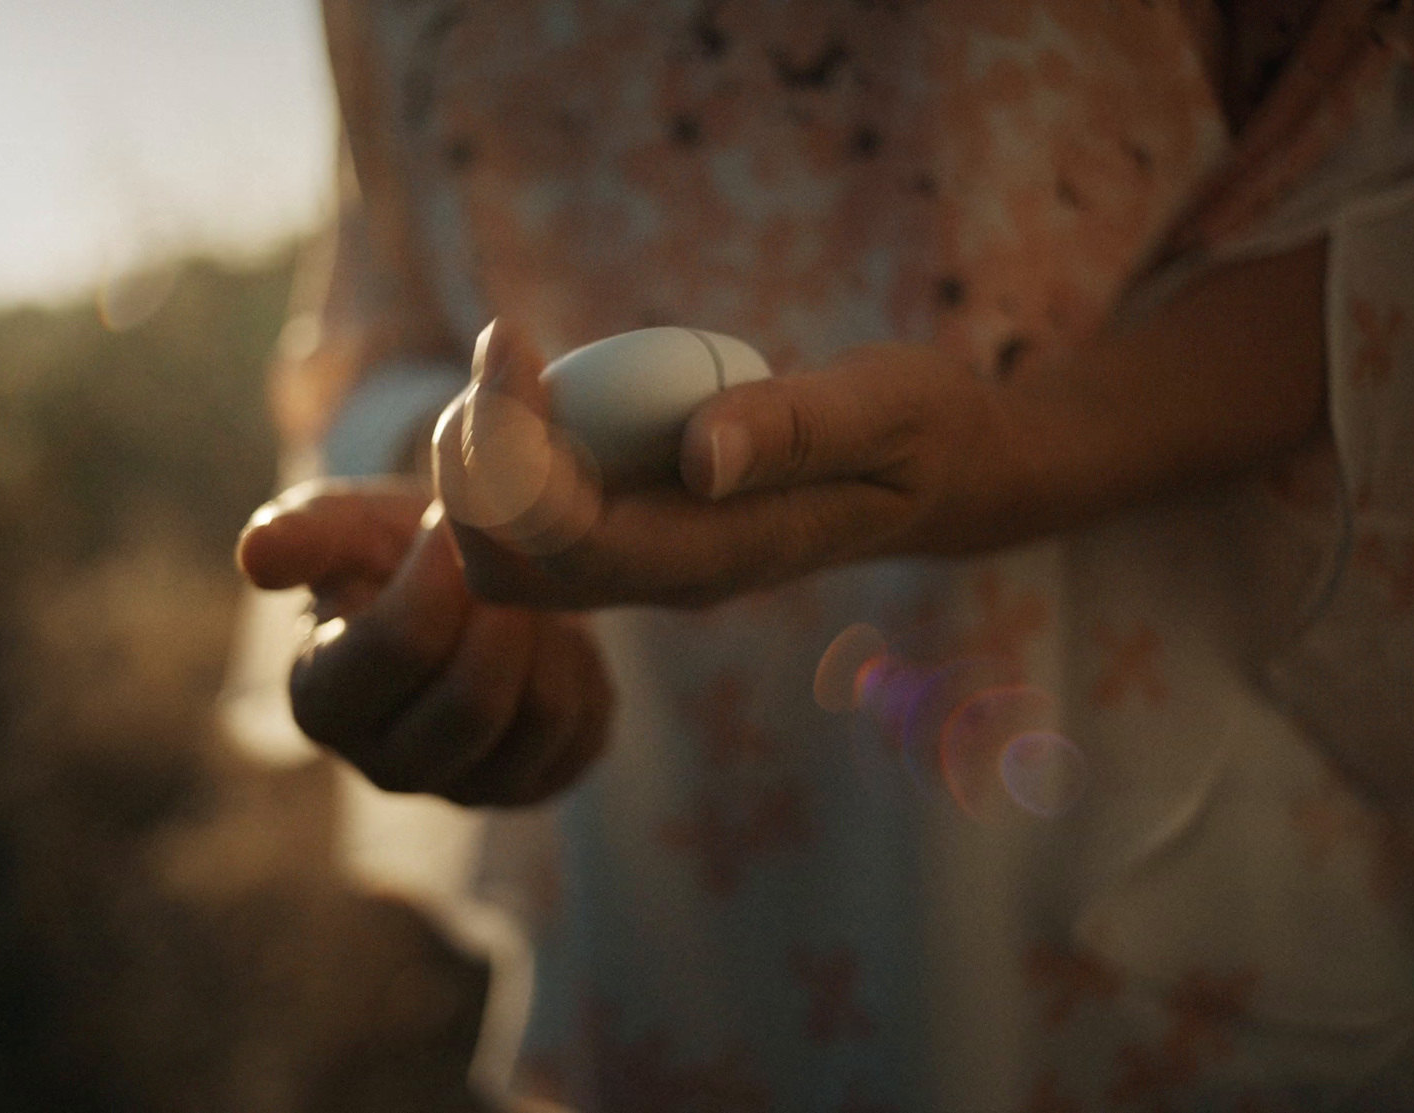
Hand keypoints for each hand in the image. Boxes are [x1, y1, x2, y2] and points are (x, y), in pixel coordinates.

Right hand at [236, 478, 612, 804]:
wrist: (469, 582)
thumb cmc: (391, 553)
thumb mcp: (344, 527)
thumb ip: (303, 535)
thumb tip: (255, 555)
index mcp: (323, 703)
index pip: (399, 647)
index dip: (443, 575)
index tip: (459, 519)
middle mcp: (388, 767)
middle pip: (474, 699)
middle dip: (505, 614)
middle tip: (511, 557)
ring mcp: (466, 789)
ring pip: (541, 714)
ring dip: (548, 635)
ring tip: (526, 593)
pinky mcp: (535, 786)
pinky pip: (585, 729)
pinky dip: (583, 668)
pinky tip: (551, 637)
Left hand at [437, 243, 1326, 609]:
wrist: (944, 475)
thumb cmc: (920, 432)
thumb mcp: (883, 411)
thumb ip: (796, 430)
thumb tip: (698, 454)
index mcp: (714, 559)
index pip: (568, 538)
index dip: (509, 449)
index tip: (508, 339)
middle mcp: (665, 579)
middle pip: (507, 569)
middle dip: (469, 470)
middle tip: (496, 356)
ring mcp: (646, 564)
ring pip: (505, 558)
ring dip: (476, 467)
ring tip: (505, 365)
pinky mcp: (638, 535)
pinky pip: (533, 526)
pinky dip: (502, 463)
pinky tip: (528, 389)